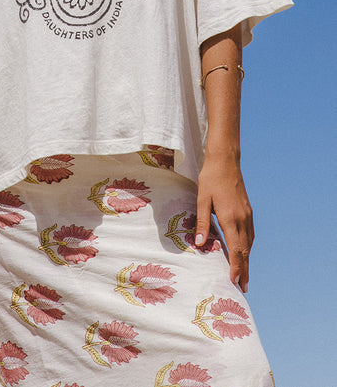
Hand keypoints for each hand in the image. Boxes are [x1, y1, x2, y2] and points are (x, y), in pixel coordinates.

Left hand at [195, 153, 253, 291]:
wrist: (226, 161)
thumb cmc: (210, 179)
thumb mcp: (202, 200)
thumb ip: (202, 223)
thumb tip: (199, 244)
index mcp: (230, 218)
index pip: (236, 250)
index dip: (236, 267)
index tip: (234, 283)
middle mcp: (242, 219)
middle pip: (245, 251)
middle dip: (244, 270)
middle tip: (243, 288)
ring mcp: (247, 215)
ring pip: (249, 244)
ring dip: (247, 261)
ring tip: (244, 275)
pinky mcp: (248, 211)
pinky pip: (250, 234)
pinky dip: (247, 247)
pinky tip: (243, 252)